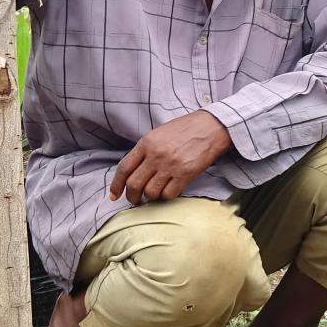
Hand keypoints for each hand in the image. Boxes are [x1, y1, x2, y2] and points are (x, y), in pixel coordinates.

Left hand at [108, 110, 232, 204]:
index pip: (124, 168)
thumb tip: (133, 171)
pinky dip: (166, 197)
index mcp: (146, 143)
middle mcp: (156, 155)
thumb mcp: (159, 134)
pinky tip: (169, 191)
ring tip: (155, 194)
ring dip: (150, 197)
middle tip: (135, 200)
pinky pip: (169, 194)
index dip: (116, 185)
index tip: (114, 195)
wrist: (212, 127)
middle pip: (134, 184)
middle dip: (132, 196)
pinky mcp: (185, 174)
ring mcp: (171, 165)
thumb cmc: (186, 129)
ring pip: (150, 192)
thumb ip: (145, 151)